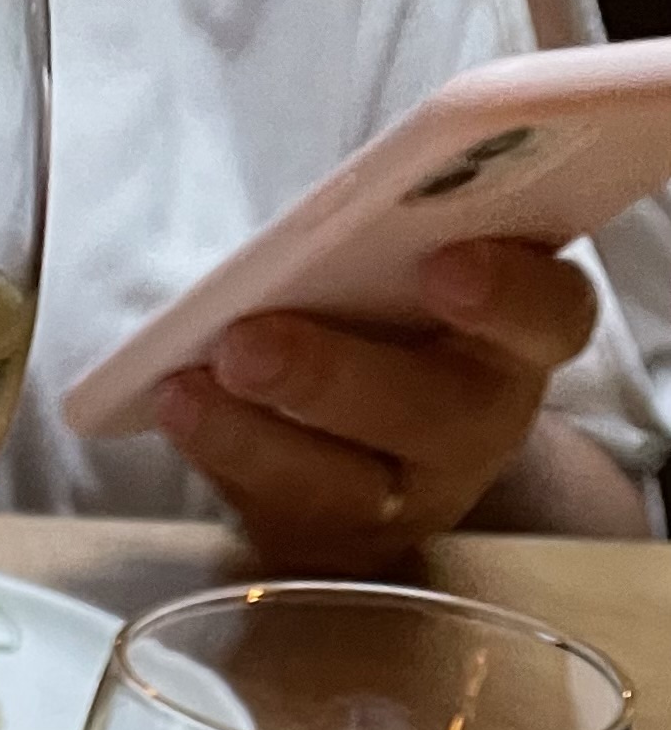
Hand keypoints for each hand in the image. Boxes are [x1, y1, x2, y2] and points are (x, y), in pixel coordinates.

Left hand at [152, 238, 609, 560]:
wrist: (379, 427)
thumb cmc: (405, 310)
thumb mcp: (427, 257)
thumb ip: (418, 225)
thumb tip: (358, 192)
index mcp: (520, 338)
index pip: (554, 317)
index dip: (510, 296)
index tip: (447, 263)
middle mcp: (478, 426)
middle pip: (433, 416)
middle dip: (335, 378)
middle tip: (250, 339)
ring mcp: (406, 496)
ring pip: (343, 484)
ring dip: (258, 433)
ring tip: (191, 382)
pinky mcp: (334, 538)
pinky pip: (276, 508)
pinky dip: (221, 453)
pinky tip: (176, 405)